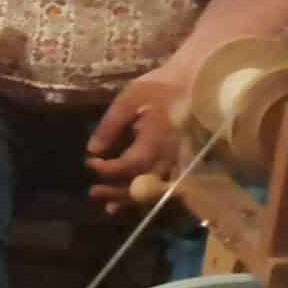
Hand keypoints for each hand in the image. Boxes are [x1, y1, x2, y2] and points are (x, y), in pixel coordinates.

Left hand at [85, 71, 188, 210]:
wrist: (197, 80)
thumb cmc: (161, 86)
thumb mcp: (130, 98)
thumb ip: (110, 125)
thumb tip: (92, 150)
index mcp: (155, 139)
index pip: (129, 165)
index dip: (107, 169)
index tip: (90, 163)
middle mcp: (168, 155)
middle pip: (142, 184)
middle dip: (116, 191)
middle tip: (93, 192)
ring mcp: (178, 160)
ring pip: (155, 189)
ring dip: (132, 199)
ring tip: (110, 207)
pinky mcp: (184, 160)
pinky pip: (167, 184)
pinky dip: (150, 194)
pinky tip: (136, 199)